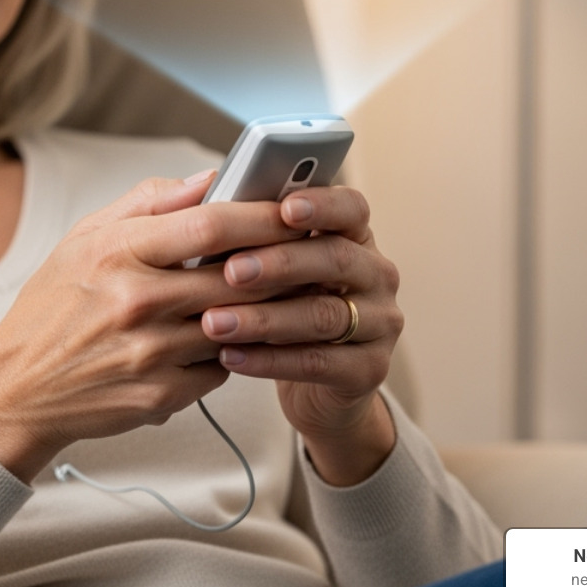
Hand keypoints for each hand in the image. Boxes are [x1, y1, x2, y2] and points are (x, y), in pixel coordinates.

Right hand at [0, 171, 306, 482]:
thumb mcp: (83, 239)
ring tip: (289, 289)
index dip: (260, 213)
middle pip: (238, 275)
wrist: (17, 388)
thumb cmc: (51, 308)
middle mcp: (136, 302)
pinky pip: (224, 366)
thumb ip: (148, 203)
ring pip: (239, 323)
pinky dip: (238, 348)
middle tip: (311, 247)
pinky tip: (241, 334)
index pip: (209, 224)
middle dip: (283, 260)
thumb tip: (208, 178)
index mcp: (116, 254)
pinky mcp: (162, 395)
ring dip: (270, 307)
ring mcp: (151, 353)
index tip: (291, 206)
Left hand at [198, 187, 401, 485]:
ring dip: (264, 318)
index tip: (285, 207)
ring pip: (324, 315)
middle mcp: (376, 275)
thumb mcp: (271, 268)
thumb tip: (206, 198)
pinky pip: (318, 362)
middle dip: (280, 263)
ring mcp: (380, 324)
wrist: (316, 388)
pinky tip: (230, 356)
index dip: (322, 205)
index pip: (351, 208)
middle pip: (336, 259)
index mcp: (354, 236)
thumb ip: (249, 233)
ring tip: (214, 322)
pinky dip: (269, 360)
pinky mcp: (370, 370)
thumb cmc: (283, 307)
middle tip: (231, 271)